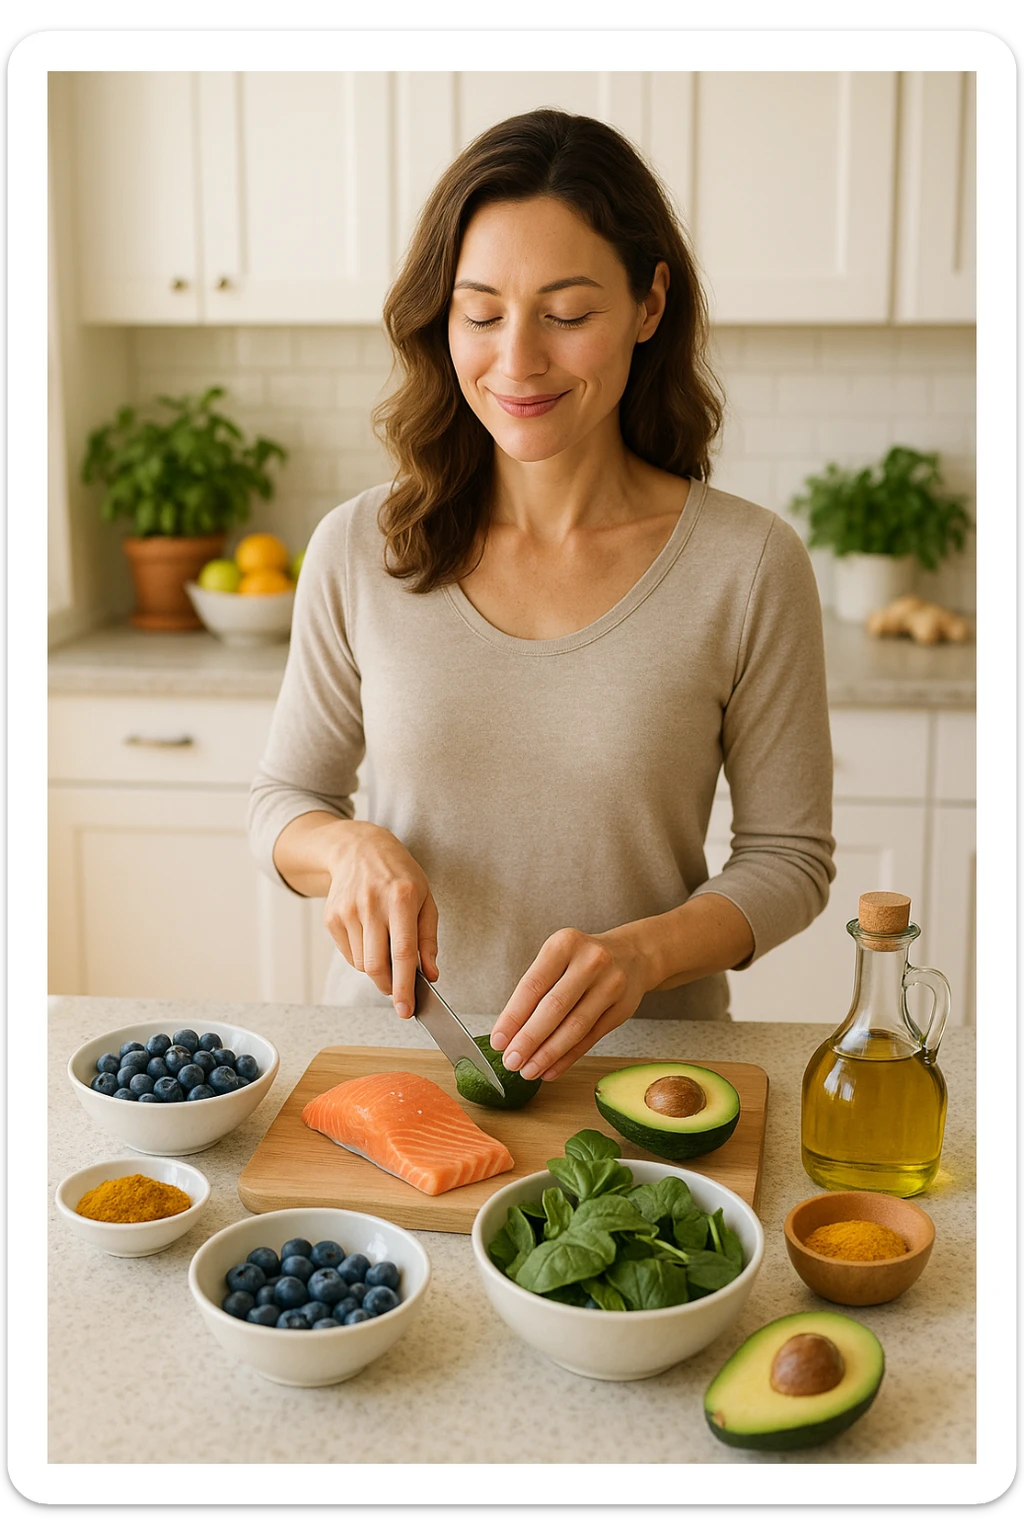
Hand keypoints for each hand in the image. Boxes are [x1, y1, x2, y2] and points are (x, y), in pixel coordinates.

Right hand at [322, 822, 438, 1017]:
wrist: (359, 849)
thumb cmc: (400, 876)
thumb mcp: (426, 900)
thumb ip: (428, 939)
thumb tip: (431, 975)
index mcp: (402, 898)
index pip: (402, 952)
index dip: (405, 986)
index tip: (407, 1010)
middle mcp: (372, 904)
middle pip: (377, 965)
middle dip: (389, 987)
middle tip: (399, 992)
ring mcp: (348, 910)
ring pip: (362, 964)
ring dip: (377, 969)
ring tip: (385, 946)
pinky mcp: (331, 917)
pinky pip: (349, 955)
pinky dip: (362, 956)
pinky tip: (369, 936)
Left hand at [489, 926, 653, 1082]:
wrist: (632, 955)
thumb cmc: (582, 960)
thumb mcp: (557, 958)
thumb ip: (535, 991)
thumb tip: (508, 1034)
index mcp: (564, 944)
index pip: (532, 986)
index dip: (512, 1017)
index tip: (498, 1041)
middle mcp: (590, 962)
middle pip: (554, 1008)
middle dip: (529, 1039)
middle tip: (511, 1061)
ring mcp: (611, 985)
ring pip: (574, 1027)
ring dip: (548, 1054)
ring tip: (528, 1070)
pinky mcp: (622, 1009)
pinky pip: (590, 1038)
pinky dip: (568, 1057)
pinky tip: (551, 1069)